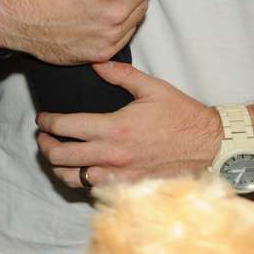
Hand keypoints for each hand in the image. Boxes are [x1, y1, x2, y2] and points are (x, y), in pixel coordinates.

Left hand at [34, 61, 218, 189]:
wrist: (211, 147)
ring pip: (73, 179)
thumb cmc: (183, 117)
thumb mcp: (153, 88)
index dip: (47, 123)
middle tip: (42, 137)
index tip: (42, 119)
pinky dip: (80, 181)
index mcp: (115, 129)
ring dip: (58, 167)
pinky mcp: (129, 188)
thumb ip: (120, 74)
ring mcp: (120, 176)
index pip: (66, 127)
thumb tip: (96, 63)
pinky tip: (80, 170)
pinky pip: (94, 189)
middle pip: (61, 156)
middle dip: (45, 146)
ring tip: (55, 156)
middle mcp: (113, 156)